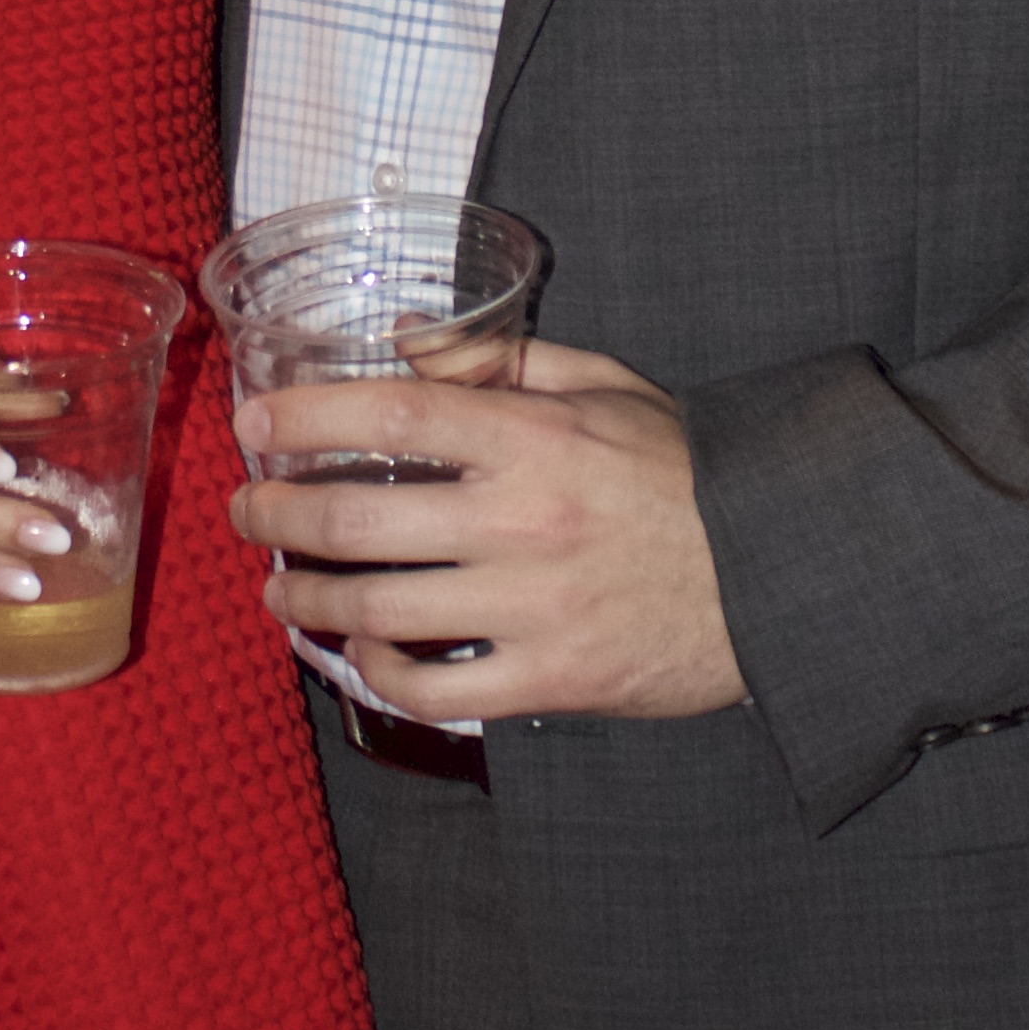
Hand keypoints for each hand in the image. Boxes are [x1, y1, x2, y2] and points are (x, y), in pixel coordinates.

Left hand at [229, 339, 748, 722]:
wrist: (780, 574)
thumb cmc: (686, 475)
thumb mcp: (607, 386)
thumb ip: (503, 358)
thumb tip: (405, 341)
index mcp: (535, 438)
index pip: (391, 417)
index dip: (306, 420)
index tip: (257, 424)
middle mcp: (523, 521)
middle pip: (357, 521)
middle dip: (275, 517)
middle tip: (248, 512)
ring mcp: (533, 607)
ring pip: (378, 609)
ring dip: (306, 598)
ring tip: (278, 586)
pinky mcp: (550, 679)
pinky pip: (436, 689)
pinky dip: (380, 672)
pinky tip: (360, 646)